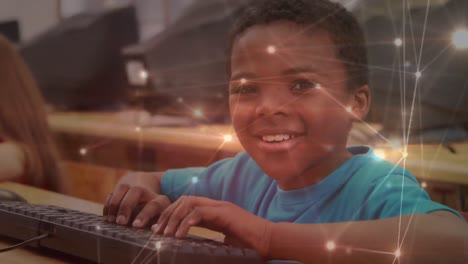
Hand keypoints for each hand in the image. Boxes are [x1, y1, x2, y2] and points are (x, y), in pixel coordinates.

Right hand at [103, 172, 169, 227]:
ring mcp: (132, 186)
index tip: (136, 225)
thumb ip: (157, 225)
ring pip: (124, 188)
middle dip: (127, 206)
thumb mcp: (159, 220)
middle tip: (121, 222)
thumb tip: (154, 230)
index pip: (154, 205)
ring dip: (115, 205)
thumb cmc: (155, 216)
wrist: (147, 192)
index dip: (145, 215)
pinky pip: (113, 192)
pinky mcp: (121, 187)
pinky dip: (108, 205)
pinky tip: (106, 217)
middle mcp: (147, 191)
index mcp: (160, 200)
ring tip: (111, 220)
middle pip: (137, 191)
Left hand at [152, 196, 272, 256]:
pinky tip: (179, 235)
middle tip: (157, 230)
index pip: (187, 205)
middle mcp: (216, 205)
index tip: (159, 228)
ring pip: (189, 203)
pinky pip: (199, 212)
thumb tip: (193, 248)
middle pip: (184, 200)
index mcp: (215, 211)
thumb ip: (210, 239)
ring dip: (174, 217)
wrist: (270, 241)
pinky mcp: (225, 212)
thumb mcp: (225, 241)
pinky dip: (186, 222)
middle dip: (168, 214)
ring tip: (166, 233)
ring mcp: (221, 207)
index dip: (171, 214)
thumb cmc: (250, 244)